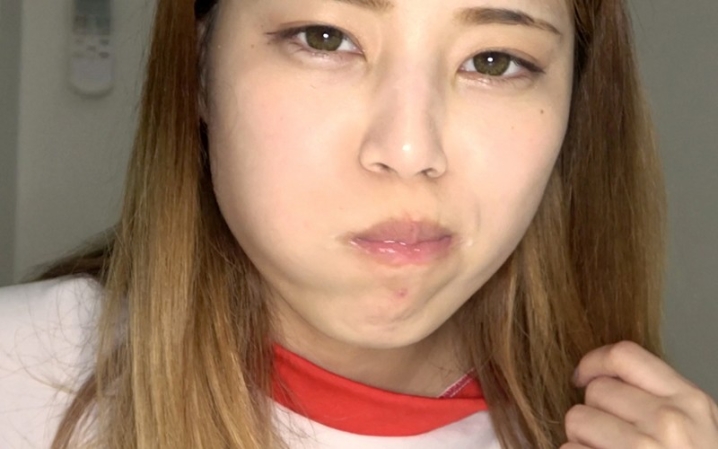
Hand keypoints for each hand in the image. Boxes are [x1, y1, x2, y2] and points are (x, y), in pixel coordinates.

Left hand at [562, 341, 717, 448]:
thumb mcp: (699, 428)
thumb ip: (661, 400)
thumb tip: (605, 376)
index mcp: (691, 403)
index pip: (625, 355)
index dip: (594, 362)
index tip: (583, 376)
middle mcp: (669, 422)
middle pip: (595, 391)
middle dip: (594, 412)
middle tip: (613, 439)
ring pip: (576, 420)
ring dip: (582, 440)